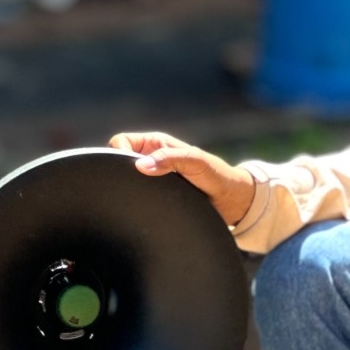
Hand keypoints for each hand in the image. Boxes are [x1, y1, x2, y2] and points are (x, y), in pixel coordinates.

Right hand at [108, 131, 255, 224]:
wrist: (231, 202)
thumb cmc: (217, 176)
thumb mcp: (195, 162)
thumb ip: (170, 160)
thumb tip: (140, 166)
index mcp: (155, 143)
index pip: (121, 142)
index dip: (117, 153)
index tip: (128, 170)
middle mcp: (150, 159)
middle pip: (118, 161)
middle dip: (119, 171)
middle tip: (130, 186)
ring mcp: (151, 178)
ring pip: (126, 180)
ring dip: (128, 188)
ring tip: (137, 199)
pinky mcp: (154, 196)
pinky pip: (135, 196)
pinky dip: (134, 200)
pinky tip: (140, 208)